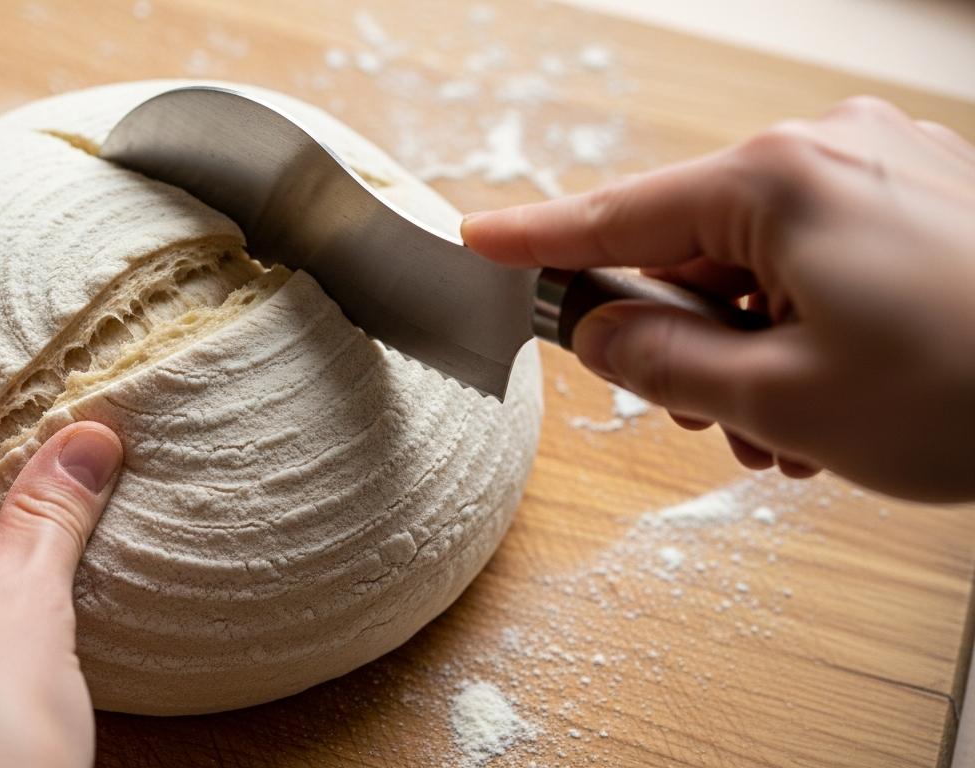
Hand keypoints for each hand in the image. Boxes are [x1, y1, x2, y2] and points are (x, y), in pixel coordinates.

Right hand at [463, 97, 974, 502]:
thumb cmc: (974, 392)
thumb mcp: (783, 398)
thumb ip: (661, 362)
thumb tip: (599, 334)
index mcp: (780, 180)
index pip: (619, 212)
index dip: (537, 240)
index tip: (474, 239)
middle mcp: (828, 151)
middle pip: (692, 246)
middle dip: (684, 339)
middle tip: (704, 417)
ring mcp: (883, 167)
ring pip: (757, 262)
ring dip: (749, 349)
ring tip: (788, 427)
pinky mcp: (922, 197)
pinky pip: (818, 256)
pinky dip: (802, 325)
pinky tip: (831, 394)